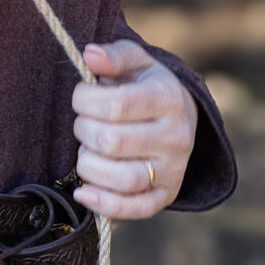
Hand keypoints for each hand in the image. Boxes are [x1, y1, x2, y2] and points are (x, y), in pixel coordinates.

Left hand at [71, 39, 196, 218]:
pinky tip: (83, 192)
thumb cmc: (147, 87)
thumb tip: (91, 55)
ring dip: (89, 166)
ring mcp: (174, 169)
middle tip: (85, 125)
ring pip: (121, 179)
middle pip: (111, 143)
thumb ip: (114, 55)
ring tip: (87, 152)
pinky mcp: (166, 195)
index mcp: (168, 99)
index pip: (115, 106)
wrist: (183, 119)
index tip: (81, 97)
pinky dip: (103, 204)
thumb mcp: (136, 63)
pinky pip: (135, 209)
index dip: (84, 101)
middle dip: (84, 132)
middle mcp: (176, 136)